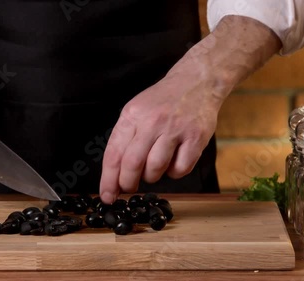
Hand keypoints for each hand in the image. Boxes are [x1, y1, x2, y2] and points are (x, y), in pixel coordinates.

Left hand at [99, 15, 281, 203]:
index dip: (108, 179)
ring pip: (155, 169)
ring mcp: (175, 130)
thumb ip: (125, 138)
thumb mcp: (136, 110)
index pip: (114, 153)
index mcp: (132, 115)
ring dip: (151, 177)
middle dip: (127, 183)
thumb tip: (115, 173)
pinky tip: (173, 162)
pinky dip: (174, 173)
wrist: (196, 81)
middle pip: (133, 164)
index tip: (106, 195)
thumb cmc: (162, 100)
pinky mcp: (196, 138)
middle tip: (128, 188)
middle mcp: (152, 122)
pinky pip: (180, 169)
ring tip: (153, 168)